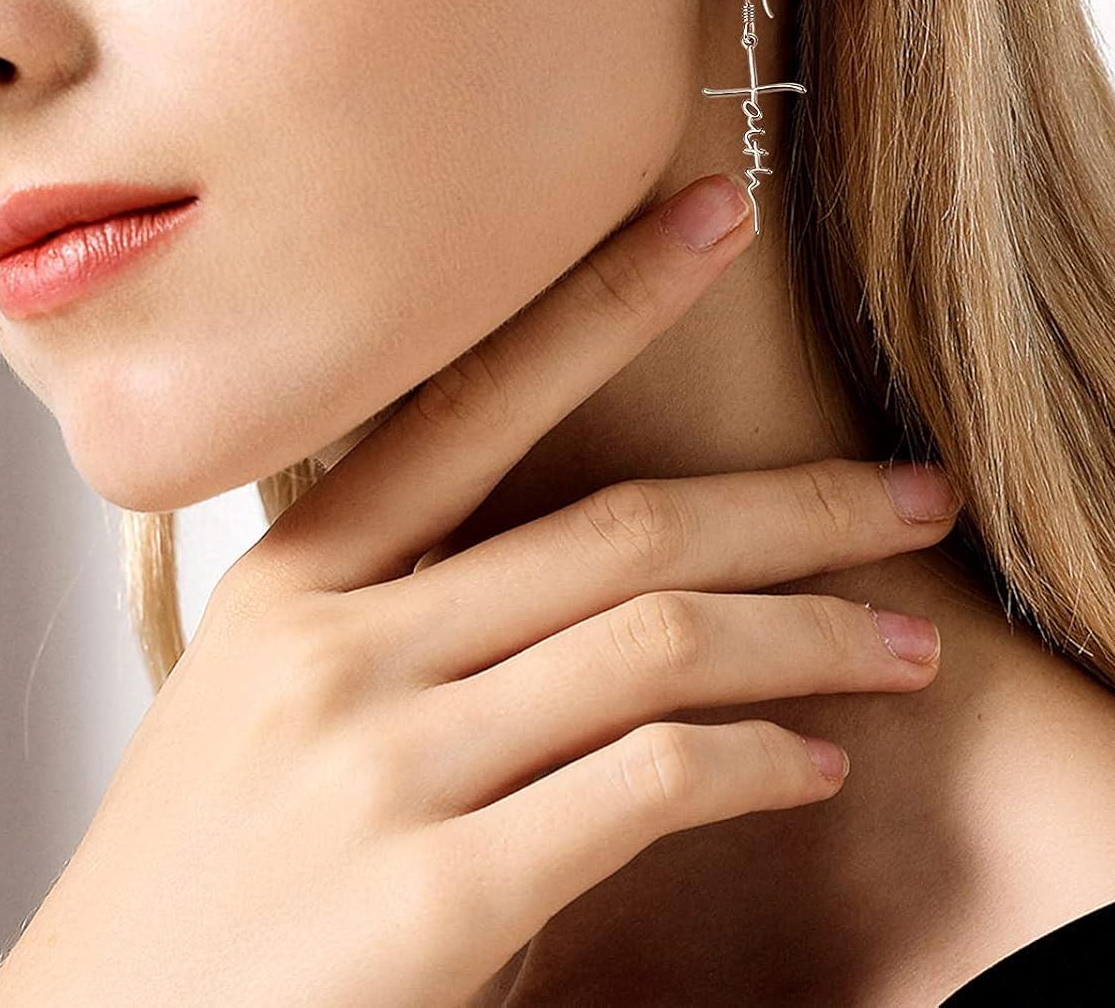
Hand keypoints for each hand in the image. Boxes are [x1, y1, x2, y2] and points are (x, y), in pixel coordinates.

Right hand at [0, 174, 958, 1006]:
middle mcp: (341, 648)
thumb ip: (403, 624)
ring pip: (658, 643)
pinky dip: (756, 761)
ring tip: (910, 645)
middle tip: (916, 495)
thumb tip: (582, 582)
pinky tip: (815, 767)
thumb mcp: (265, 707)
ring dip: (813, 636)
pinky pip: (646, 783)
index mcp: (295, 582)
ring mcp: (383, 766)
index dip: (605, 297)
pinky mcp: (434, 898)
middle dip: (795, 504)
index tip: (714, 216)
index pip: (474, 402)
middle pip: (621, 530)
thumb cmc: (198, 881)